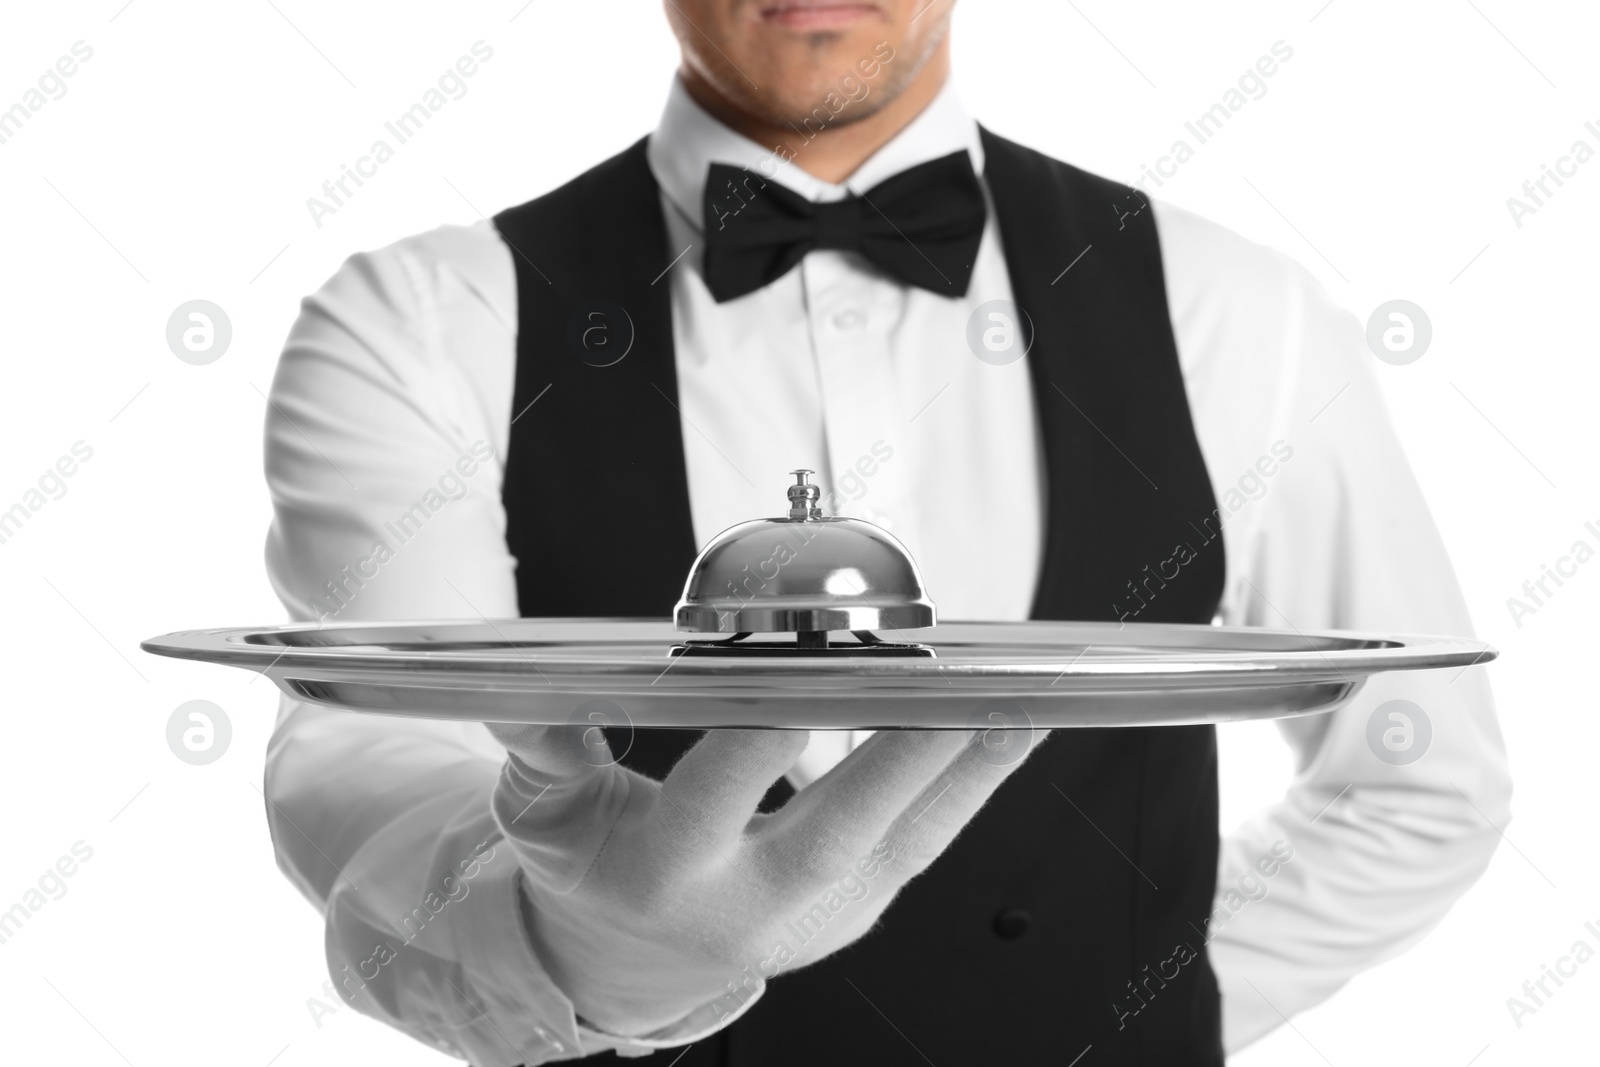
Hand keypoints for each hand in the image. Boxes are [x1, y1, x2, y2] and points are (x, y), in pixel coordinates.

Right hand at [485, 719, 1036, 1035]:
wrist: (638, 955)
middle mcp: (748, 902)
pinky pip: (927, 842)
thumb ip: (544, 743)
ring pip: (904, 841)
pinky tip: (1014, 724)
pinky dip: (973, 782)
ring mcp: (817, 915)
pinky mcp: (862, 908)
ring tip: (1022, 696)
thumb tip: (527, 688)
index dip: (756, 741)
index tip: (800, 677)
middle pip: (833, 831)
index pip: (711, 798)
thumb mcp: (543, 808)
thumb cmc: (592, 866)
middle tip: (955, 686)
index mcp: (663, 871)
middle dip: (897, 758)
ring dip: (965, 767)